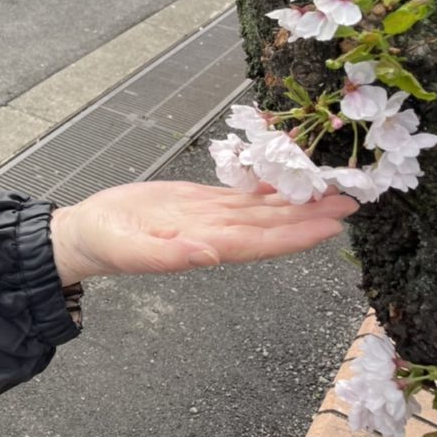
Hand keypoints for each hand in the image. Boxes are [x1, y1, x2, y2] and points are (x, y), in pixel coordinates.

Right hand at [49, 180, 357, 284]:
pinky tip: (283, 180)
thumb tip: (207, 255)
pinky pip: (238, 196)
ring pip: (259, 209)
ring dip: (294, 201)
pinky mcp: (195, 201)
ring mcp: (207, 217)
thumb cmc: (102, 244)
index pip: (258, 243)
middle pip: (270, 225)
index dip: (295, 235)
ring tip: (330, 190)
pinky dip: (264, 188)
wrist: (84, 233)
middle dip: (310, 215)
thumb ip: (167, 256)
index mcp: (201, 246)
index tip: (330, 227)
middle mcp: (213, 233)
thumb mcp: (128, 251)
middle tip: (352, 201)